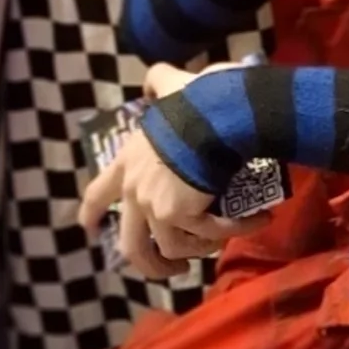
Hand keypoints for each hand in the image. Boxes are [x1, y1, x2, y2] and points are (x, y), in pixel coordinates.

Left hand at [80, 69, 231, 281]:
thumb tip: (153, 78)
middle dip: (150, 265)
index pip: (96, 194)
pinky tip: (259, 220)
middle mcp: (134, 190)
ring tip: (223, 243)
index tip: (88, 230)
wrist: (216, 113)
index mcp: (127, 161)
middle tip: (172, 270)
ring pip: (173, 250)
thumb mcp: (172, 84)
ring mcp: (155, 207)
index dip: (90, 215)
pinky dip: (238, 230)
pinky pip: (212, 235)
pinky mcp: (182, 217)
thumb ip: (160, 80)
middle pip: (131, 245)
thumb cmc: (195, 99)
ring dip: (202, 250)